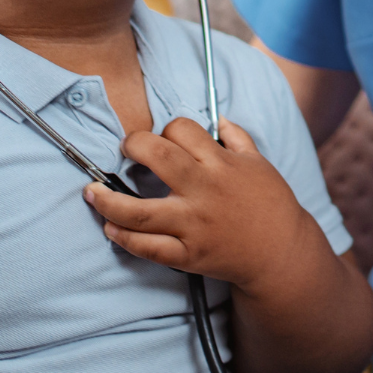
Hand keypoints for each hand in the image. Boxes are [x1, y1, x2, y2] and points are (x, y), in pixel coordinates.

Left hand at [83, 117, 321, 296]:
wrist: (281, 253)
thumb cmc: (271, 205)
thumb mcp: (259, 164)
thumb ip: (238, 138)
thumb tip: (219, 118)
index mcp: (221, 164)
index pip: (182, 130)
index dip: (167, 128)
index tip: (162, 137)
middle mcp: (204, 191)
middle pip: (156, 157)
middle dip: (132, 146)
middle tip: (126, 148)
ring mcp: (193, 225)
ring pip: (139, 212)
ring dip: (107, 201)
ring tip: (92, 192)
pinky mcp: (188, 255)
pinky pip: (148, 247)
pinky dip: (123, 238)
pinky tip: (110, 228)